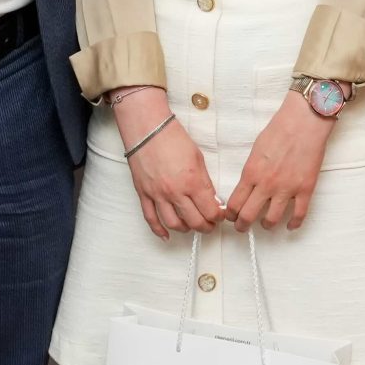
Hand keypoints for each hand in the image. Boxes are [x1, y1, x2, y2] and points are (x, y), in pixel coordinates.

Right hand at [113, 90, 222, 239]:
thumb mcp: (198, 158)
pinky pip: (151, 219)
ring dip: (186, 229)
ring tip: (192, 226)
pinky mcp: (144, 194)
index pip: (210, 210)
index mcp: (192, 181)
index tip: (220, 215)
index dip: (218, 216)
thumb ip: (204, 182)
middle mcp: (175, 192)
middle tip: (210, 224)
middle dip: (206, 226)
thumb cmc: (173, 138)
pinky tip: (167, 235)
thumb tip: (211, 199)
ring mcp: (158, 195)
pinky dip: (159, 230)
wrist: (147, 129)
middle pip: (195, 222)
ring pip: (174, 224)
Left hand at [225, 95, 333, 230]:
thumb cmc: (279, 130)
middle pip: (248, 216)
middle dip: (242, 226)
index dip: (230, 214)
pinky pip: (299, 215)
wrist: (304, 122)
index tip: (231, 216)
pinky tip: (290, 225)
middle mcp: (267, 184)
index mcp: (251, 173)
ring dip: (266, 225)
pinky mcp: (305, 189)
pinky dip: (293, 224)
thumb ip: (251, 170)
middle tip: (242, 227)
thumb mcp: (255, 150)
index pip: (234, 203)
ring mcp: (287, 189)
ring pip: (272, 220)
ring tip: (265, 223)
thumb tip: (248, 185)